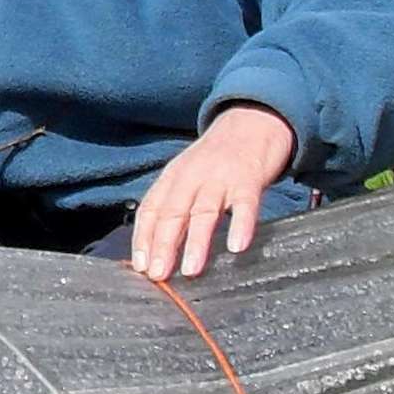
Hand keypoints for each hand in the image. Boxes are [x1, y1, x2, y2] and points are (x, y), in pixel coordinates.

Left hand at [131, 106, 296, 280]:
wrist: (254, 119)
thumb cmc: (219, 157)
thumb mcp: (190, 173)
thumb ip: (176, 204)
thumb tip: (159, 248)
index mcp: (174, 176)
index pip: (151, 208)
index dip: (143, 238)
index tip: (140, 266)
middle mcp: (193, 176)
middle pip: (173, 212)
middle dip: (162, 245)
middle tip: (158, 274)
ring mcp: (221, 177)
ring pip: (204, 211)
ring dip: (196, 242)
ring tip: (190, 270)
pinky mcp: (250, 178)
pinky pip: (245, 204)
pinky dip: (240, 225)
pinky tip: (237, 246)